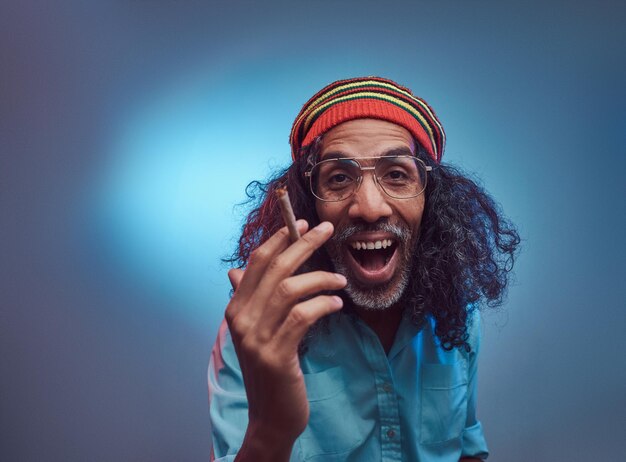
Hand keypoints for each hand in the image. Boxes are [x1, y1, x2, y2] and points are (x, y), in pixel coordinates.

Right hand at [225, 220, 346, 458]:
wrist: (271, 415)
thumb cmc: (270, 368)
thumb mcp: (257, 332)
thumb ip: (250, 300)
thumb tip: (236, 271)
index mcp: (236, 309)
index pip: (256, 263)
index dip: (279, 239)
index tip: (302, 224)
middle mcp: (241, 319)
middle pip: (274, 269)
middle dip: (302, 244)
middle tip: (327, 230)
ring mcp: (256, 338)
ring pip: (288, 290)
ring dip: (319, 278)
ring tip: (340, 280)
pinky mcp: (276, 356)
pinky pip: (301, 317)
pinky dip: (322, 305)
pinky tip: (336, 304)